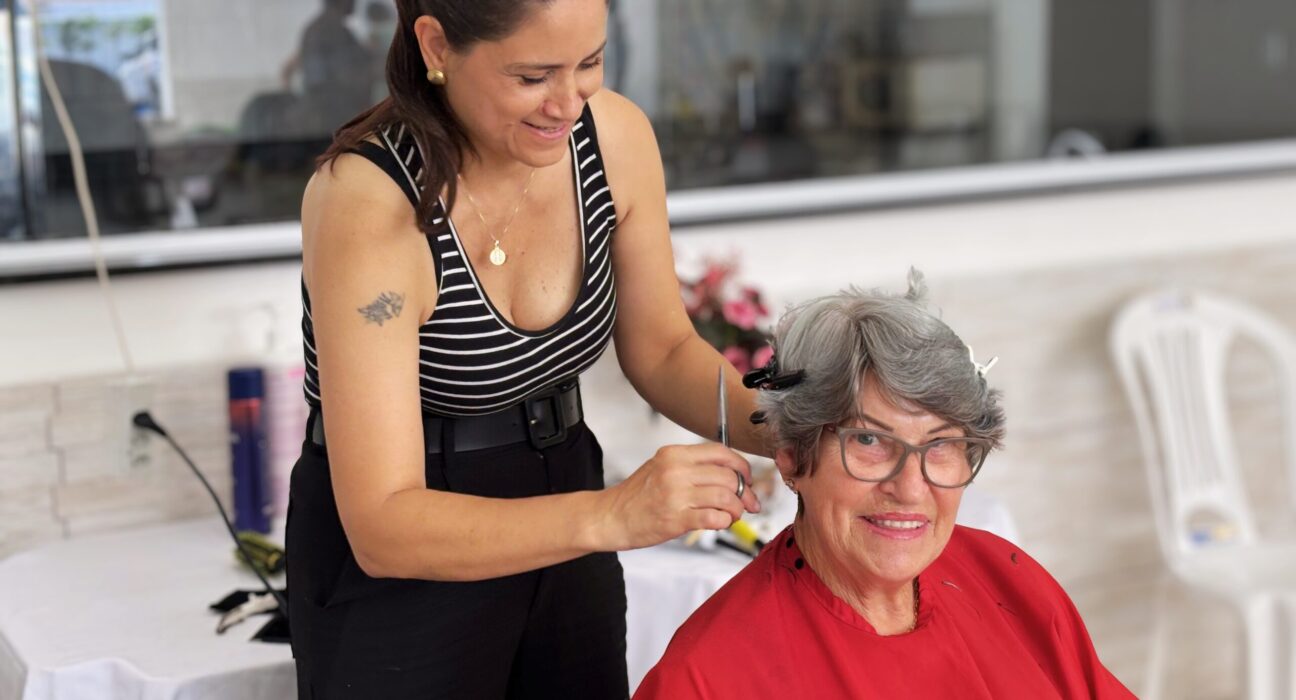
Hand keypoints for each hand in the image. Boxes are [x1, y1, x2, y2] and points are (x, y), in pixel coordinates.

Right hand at [596, 443, 760, 550]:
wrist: (610, 517)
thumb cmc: (636, 496)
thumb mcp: (661, 468)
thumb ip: (692, 468)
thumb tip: (730, 476)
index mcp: (674, 454)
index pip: (721, 452)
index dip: (741, 466)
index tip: (747, 479)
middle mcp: (676, 470)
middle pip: (728, 476)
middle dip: (745, 493)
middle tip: (747, 503)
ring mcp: (676, 494)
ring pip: (725, 497)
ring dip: (736, 509)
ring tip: (732, 515)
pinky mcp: (676, 518)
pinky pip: (714, 518)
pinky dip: (724, 522)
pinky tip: (720, 523)